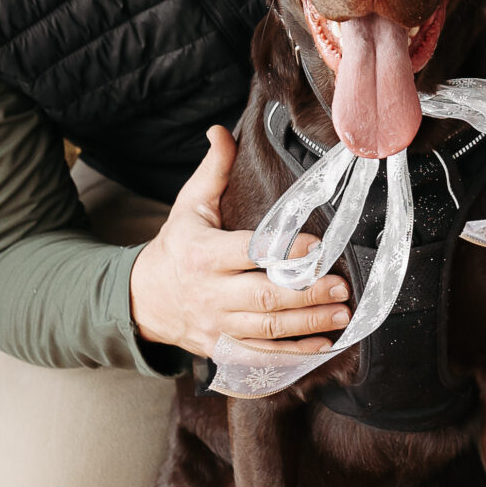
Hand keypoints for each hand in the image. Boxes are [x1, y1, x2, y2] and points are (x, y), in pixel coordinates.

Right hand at [130, 126, 351, 357]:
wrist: (142, 300)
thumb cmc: (176, 247)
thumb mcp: (189, 206)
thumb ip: (212, 170)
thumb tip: (221, 131)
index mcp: (203, 253)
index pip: (248, 252)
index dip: (284, 252)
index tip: (317, 247)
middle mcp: (210, 293)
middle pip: (263, 297)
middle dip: (306, 294)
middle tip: (342, 286)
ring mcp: (217, 325)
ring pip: (267, 329)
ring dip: (309, 324)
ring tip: (343, 313)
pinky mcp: (222, 348)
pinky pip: (261, 355)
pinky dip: (293, 354)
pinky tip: (323, 345)